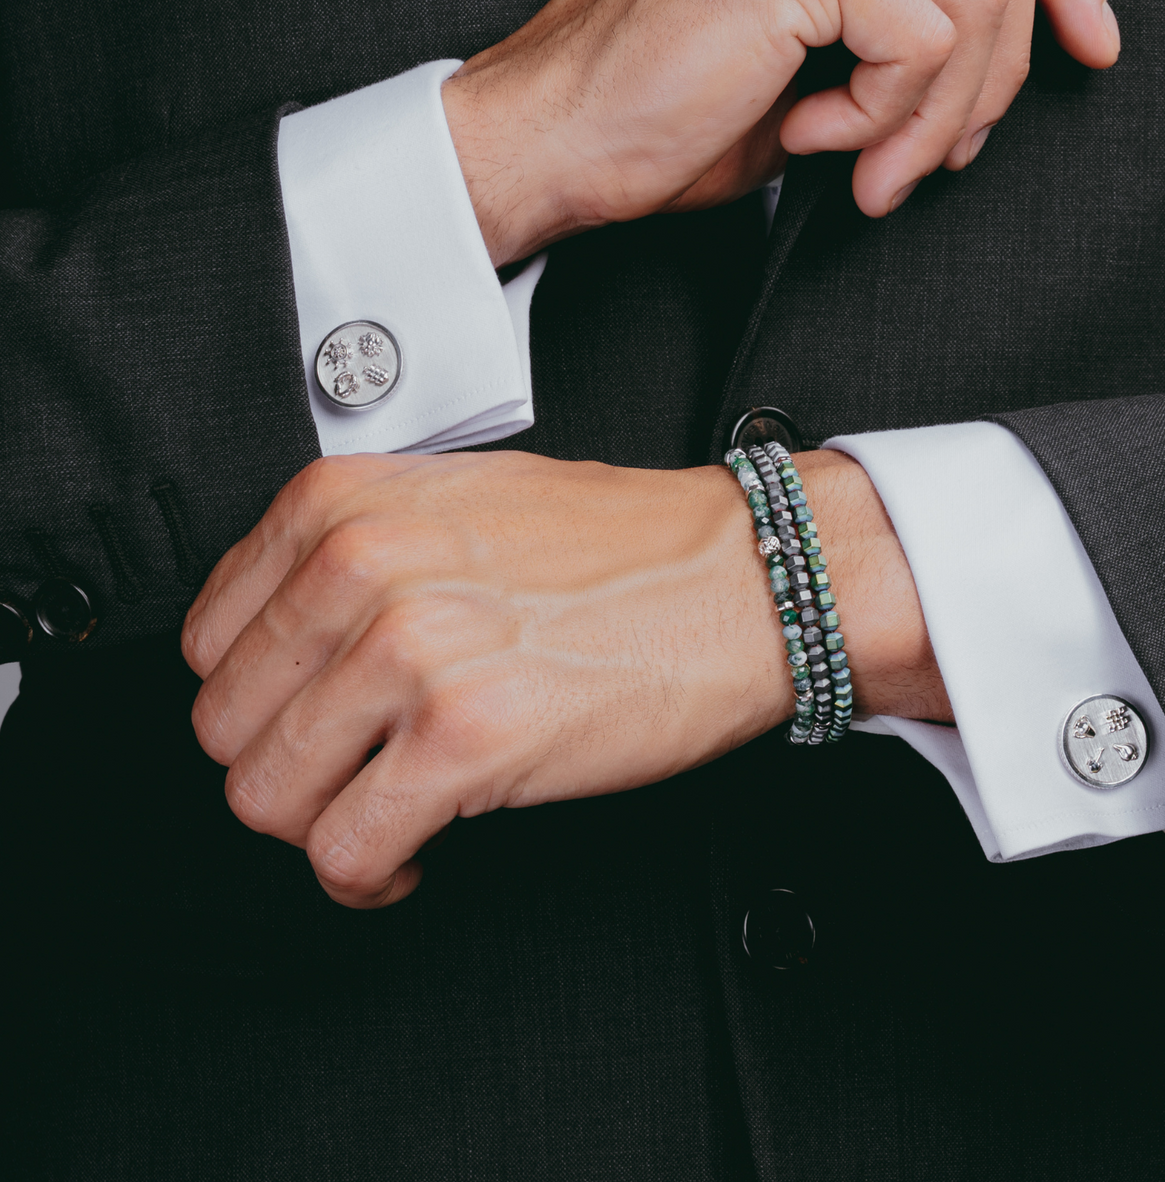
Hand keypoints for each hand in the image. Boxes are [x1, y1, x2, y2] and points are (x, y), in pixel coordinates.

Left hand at [183, 449, 943, 907]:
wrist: (741, 579)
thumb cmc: (623, 546)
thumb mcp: (456, 504)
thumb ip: (352, 555)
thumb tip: (282, 640)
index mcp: (346, 504)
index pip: (208, 638)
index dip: (253, 699)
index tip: (296, 721)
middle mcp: (364, 568)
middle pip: (227, 725)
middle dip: (284, 769)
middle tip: (343, 777)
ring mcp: (412, 652)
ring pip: (270, 798)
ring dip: (323, 827)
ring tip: (379, 816)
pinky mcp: (465, 740)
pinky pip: (347, 851)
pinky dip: (367, 876)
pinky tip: (410, 854)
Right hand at [444, 0, 1117, 267]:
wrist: (555, 135)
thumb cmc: (661, 106)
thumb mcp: (810, 52)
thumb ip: (899, 20)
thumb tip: (999, 60)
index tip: (1092, 40)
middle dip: (1002, 67)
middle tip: (941, 152)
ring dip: (941, 110)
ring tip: (872, 165)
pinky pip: (924, 37)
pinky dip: (892, 114)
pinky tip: (820, 138)